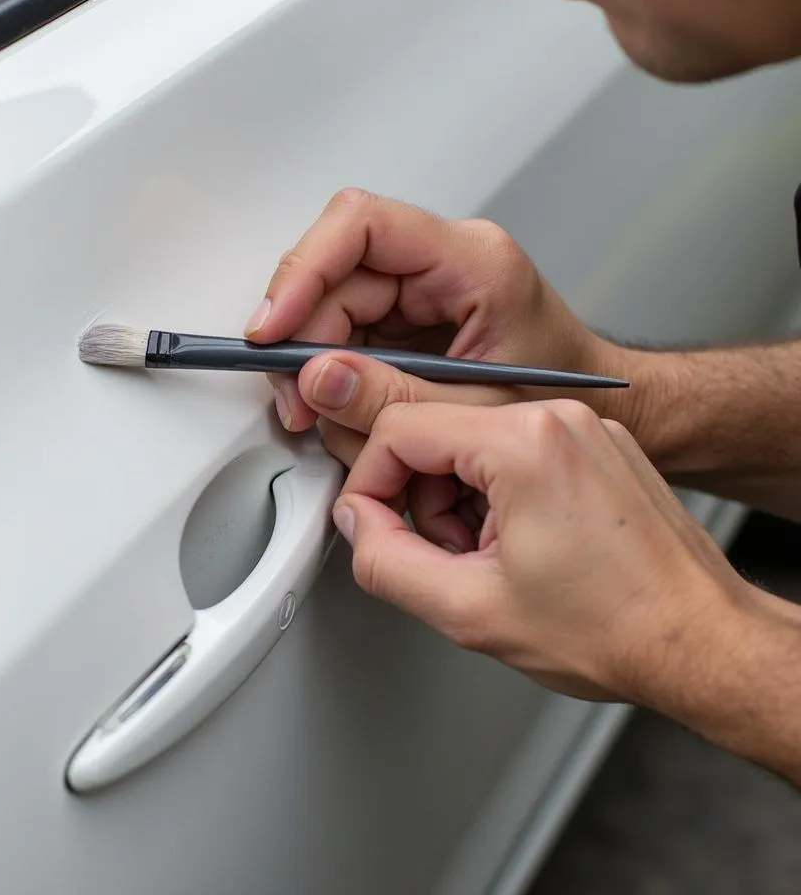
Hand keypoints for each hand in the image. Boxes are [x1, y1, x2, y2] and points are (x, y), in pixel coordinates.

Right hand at [245, 189, 627, 435]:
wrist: (599, 407)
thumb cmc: (565, 394)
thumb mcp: (477, 407)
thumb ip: (392, 395)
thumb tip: (314, 379)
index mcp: (472, 260)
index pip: (362, 226)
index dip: (304, 271)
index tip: (275, 327)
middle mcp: (442, 261)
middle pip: (335, 271)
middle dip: (303, 338)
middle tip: (296, 400)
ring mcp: (423, 285)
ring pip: (332, 304)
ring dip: (316, 363)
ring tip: (325, 415)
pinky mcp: (410, 314)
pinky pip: (349, 331)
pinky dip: (336, 373)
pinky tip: (346, 407)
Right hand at [330, 398, 756, 705]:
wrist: (700, 642)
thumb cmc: (616, 629)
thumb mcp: (470, 610)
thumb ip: (386, 562)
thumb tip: (358, 525)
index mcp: (526, 442)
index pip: (399, 427)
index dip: (369, 483)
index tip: (371, 523)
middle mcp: (559, 417)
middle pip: (436, 431)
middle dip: (421, 499)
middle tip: (445, 555)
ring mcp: (584, 427)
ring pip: (472, 441)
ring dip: (458, 500)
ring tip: (489, 556)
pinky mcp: (597, 444)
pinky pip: (514, 449)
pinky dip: (497, 494)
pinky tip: (518, 543)